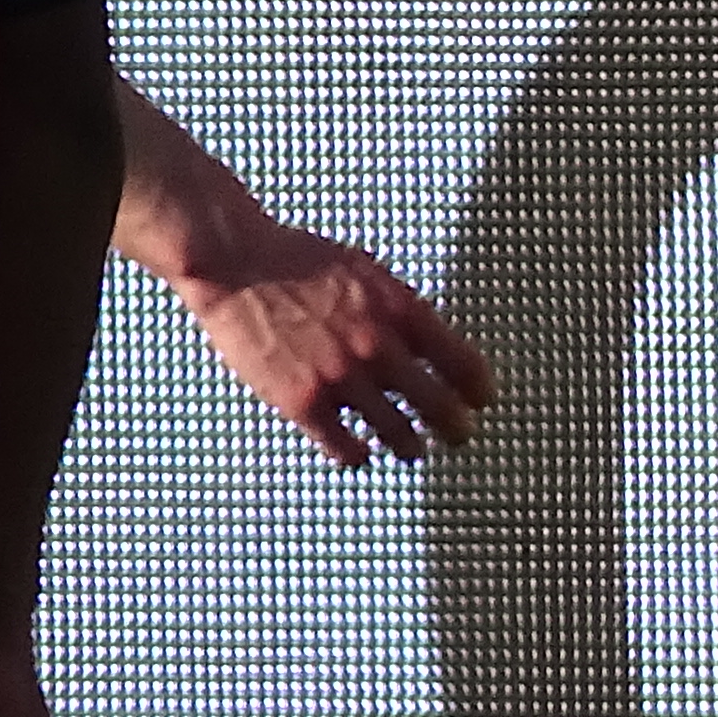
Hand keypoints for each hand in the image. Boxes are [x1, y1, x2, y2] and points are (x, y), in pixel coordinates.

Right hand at [177, 224, 496, 466]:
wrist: (236, 263)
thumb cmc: (300, 260)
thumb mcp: (371, 274)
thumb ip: (403, 312)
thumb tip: (432, 346)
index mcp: (404, 312)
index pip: (464, 365)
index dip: (479, 390)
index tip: (481, 401)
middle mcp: (380, 349)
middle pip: (441, 409)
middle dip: (456, 428)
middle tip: (458, 435)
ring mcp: (342, 379)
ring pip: (398, 436)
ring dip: (410, 447)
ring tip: (411, 449)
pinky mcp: (302, 402)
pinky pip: (345, 449)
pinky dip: (358, 455)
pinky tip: (359, 453)